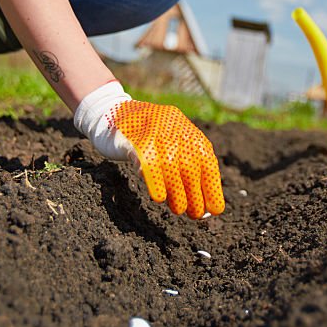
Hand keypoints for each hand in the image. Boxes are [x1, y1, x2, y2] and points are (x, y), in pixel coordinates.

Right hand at [73, 81, 225, 218]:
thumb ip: (185, 166)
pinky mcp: (135, 139)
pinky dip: (155, 182)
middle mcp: (175, 129)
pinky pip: (148, 162)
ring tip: (178, 210)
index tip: (215, 209)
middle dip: (195, 195)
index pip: (207, 162)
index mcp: (187, 131)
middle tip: (195, 214)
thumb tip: (203, 203)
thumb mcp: (170, 143)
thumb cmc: (145, 136)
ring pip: (171, 167)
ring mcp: (155, 132)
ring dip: (177, 193)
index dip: (212, 187)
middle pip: (190, 167)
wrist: (111, 111)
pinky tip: (159, 197)